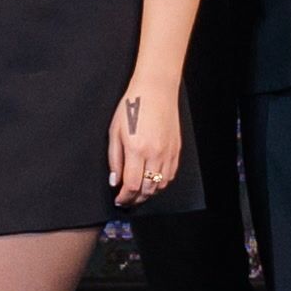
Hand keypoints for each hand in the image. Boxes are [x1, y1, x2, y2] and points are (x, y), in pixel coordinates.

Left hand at [110, 77, 184, 207]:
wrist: (156, 90)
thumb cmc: (133, 105)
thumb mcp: (115, 131)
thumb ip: (114, 159)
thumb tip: (115, 180)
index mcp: (137, 149)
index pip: (132, 185)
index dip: (125, 197)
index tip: (119, 200)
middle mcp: (154, 153)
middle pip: (147, 189)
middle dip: (135, 199)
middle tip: (127, 200)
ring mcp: (168, 152)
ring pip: (160, 185)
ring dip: (149, 193)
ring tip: (139, 193)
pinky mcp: (176, 149)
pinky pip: (170, 175)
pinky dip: (161, 183)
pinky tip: (152, 181)